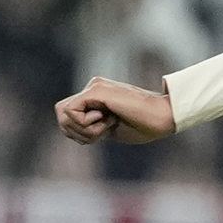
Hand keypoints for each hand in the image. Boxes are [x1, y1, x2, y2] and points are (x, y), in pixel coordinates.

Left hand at [56, 78, 174, 145]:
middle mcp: (92, 87)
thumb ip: (90, 126)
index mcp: (96, 95)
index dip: (76, 132)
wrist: (162, 118)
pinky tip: (107, 121)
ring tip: (108, 126)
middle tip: (102, 132)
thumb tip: (69, 130)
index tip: (100, 135)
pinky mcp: (96, 91)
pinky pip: (71, 112)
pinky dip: (86, 125)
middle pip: (60, 114)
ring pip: (63, 114)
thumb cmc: (144, 126)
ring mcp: (94, 87)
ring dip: (83, 130)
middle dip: (76, 132)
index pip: (66, 114)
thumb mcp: (109, 129)